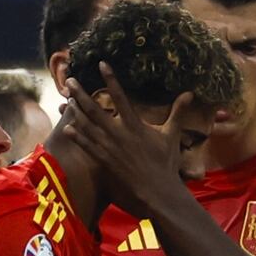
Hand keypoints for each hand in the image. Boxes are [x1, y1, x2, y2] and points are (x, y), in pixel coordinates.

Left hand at [62, 63, 190, 214]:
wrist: (157, 191)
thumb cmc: (166, 163)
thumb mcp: (172, 135)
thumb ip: (178, 112)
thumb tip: (190, 93)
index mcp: (135, 125)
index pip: (121, 97)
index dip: (111, 79)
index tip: (101, 64)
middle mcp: (119, 134)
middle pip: (96, 109)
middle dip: (81, 94)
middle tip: (70, 80)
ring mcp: (109, 148)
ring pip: (88, 126)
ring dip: (75, 112)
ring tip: (66, 99)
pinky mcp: (104, 161)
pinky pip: (87, 146)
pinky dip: (77, 136)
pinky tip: (68, 127)